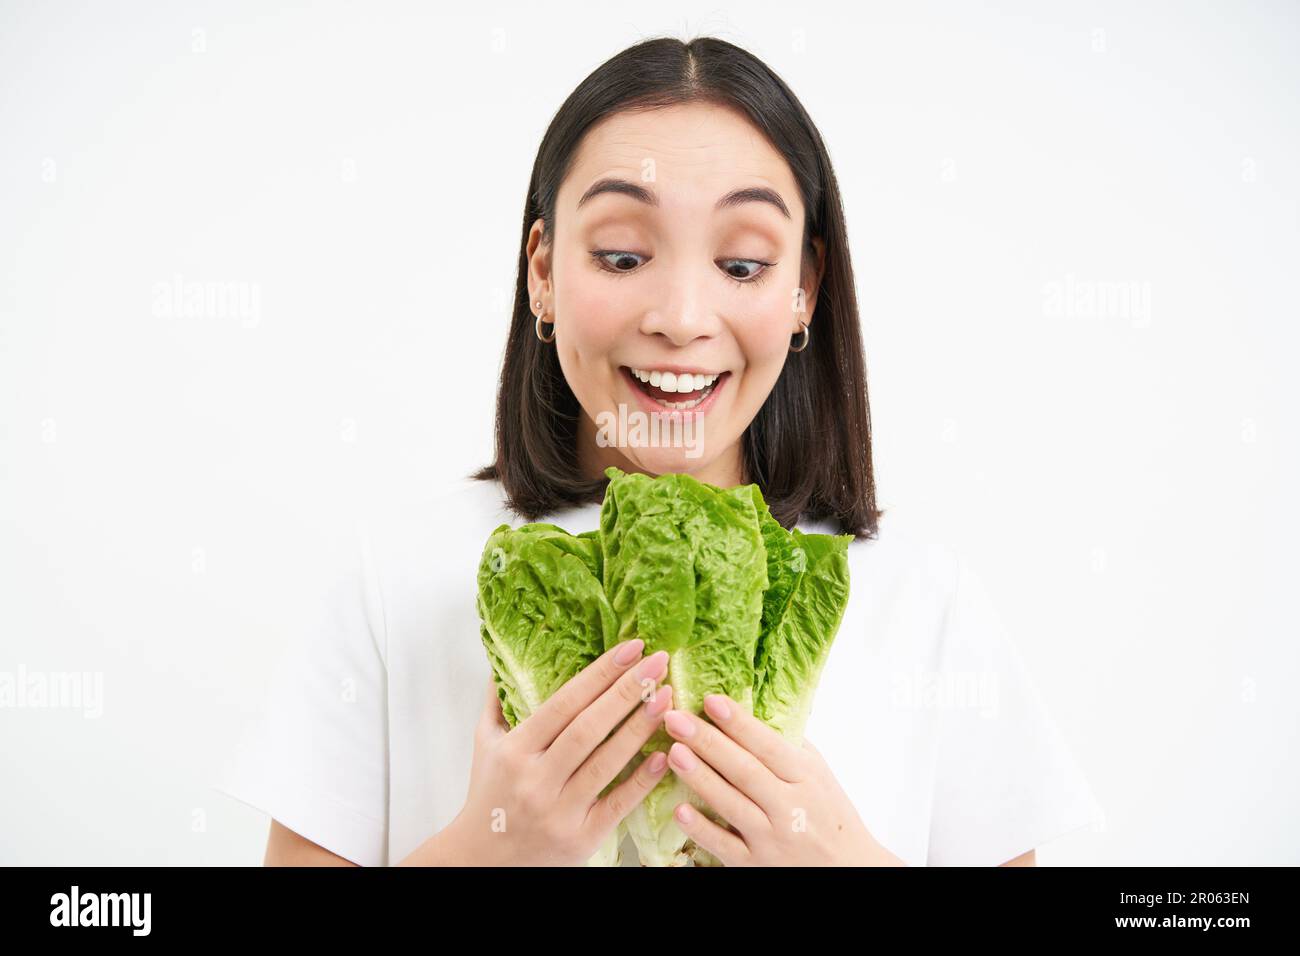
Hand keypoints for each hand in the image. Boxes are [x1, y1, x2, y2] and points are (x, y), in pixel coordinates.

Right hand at [443, 638, 672, 865]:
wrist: (481, 859)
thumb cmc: (488, 794)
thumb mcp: (484, 743)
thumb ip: (497, 701)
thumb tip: (504, 659)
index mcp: (515, 750)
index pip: (564, 703)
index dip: (600, 674)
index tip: (631, 648)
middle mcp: (536, 779)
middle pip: (589, 727)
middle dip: (627, 691)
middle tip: (659, 662)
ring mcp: (559, 811)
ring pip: (606, 762)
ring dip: (640, 728)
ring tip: (667, 698)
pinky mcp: (580, 838)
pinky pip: (617, 804)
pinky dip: (642, 780)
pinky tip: (665, 755)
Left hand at [661, 694, 905, 865]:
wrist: (848, 868)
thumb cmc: (829, 813)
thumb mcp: (818, 773)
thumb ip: (787, 744)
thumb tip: (749, 707)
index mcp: (806, 777)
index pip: (768, 746)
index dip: (738, 723)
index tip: (711, 700)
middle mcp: (790, 807)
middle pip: (744, 770)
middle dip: (707, 742)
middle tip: (676, 719)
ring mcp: (772, 839)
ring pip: (731, 805)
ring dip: (700, 778)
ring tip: (674, 752)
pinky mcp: (757, 865)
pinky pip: (724, 846)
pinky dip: (702, 829)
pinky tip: (680, 810)